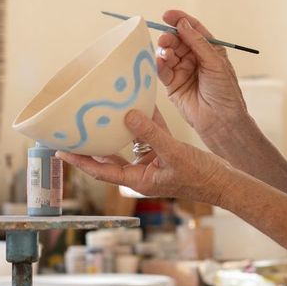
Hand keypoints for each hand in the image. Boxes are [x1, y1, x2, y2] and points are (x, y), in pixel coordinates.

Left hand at [57, 107, 234, 205]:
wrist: (226, 182)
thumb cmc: (201, 176)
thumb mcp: (174, 153)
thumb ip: (150, 133)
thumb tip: (128, 115)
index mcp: (138, 179)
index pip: (100, 170)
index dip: (80, 160)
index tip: (60, 150)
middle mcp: (141, 172)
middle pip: (108, 157)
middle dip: (92, 144)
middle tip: (74, 129)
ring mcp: (153, 163)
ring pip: (128, 143)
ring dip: (117, 129)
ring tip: (100, 112)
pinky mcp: (165, 153)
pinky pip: (149, 135)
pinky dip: (144, 121)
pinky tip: (138, 103)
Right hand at [156, 10, 248, 142]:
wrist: (221, 120)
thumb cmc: (225, 93)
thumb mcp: (215, 62)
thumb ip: (197, 42)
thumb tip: (183, 23)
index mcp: (209, 50)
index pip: (192, 29)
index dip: (180, 20)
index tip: (167, 15)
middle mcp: (195, 58)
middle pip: (177, 40)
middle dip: (170, 37)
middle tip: (165, 39)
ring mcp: (183, 71)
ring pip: (168, 53)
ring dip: (164, 50)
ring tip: (165, 53)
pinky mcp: (172, 84)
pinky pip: (162, 70)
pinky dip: (158, 64)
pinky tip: (159, 62)